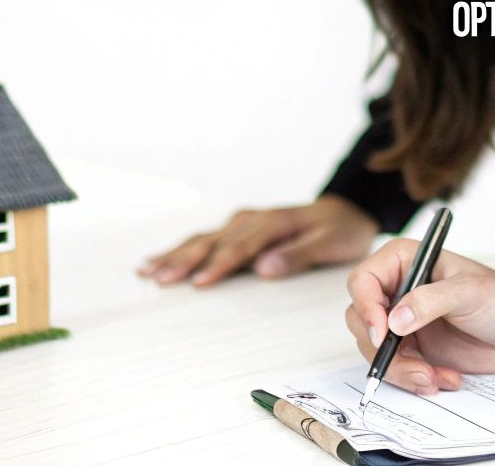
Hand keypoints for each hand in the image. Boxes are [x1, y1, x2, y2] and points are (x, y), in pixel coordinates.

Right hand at [137, 195, 378, 286]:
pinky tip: (164, 257)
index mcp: (273, 223)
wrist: (346, 210)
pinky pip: (208, 238)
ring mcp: (244, 222)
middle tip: (156, 277)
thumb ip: (297, 255)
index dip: (219, 265)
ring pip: (204, 238)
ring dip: (176, 254)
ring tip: (147, 269)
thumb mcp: (329, 243)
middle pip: (213, 241)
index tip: (198, 283)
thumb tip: (264, 268)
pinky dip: (184, 248)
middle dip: (183, 259)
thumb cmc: (339, 230)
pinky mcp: (240, 228)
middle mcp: (253, 220)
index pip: (241, 247)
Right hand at [343, 240, 494, 395]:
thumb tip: (394, 320)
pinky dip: (416, 379)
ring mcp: (405, 321)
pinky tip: (445, 378)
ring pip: (375, 350)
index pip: (363, 281)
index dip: (366, 308)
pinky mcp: (416, 348)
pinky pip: (397, 368)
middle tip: (414, 364)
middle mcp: (399, 290)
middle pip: (361, 320)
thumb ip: (429, 301)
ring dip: (402, 370)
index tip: (383, 333)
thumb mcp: (469, 293)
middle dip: (383, 350)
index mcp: (406, 262)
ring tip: (434, 377)